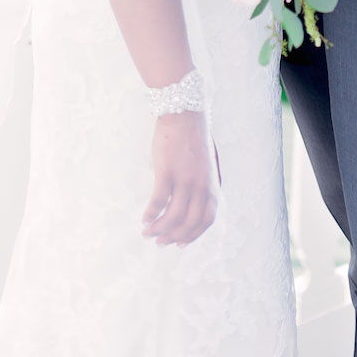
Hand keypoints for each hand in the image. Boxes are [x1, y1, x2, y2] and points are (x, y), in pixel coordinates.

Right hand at [142, 111, 218, 246]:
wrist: (183, 112)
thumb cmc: (191, 139)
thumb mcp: (204, 165)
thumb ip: (200, 186)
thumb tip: (188, 206)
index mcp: (211, 184)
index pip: (206, 220)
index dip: (193, 236)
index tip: (180, 244)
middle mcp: (201, 185)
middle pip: (189, 223)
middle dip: (173, 237)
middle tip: (160, 242)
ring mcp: (185, 178)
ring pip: (173, 216)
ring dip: (159, 230)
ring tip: (147, 233)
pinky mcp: (167, 171)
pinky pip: (159, 200)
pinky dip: (151, 213)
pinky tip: (144, 218)